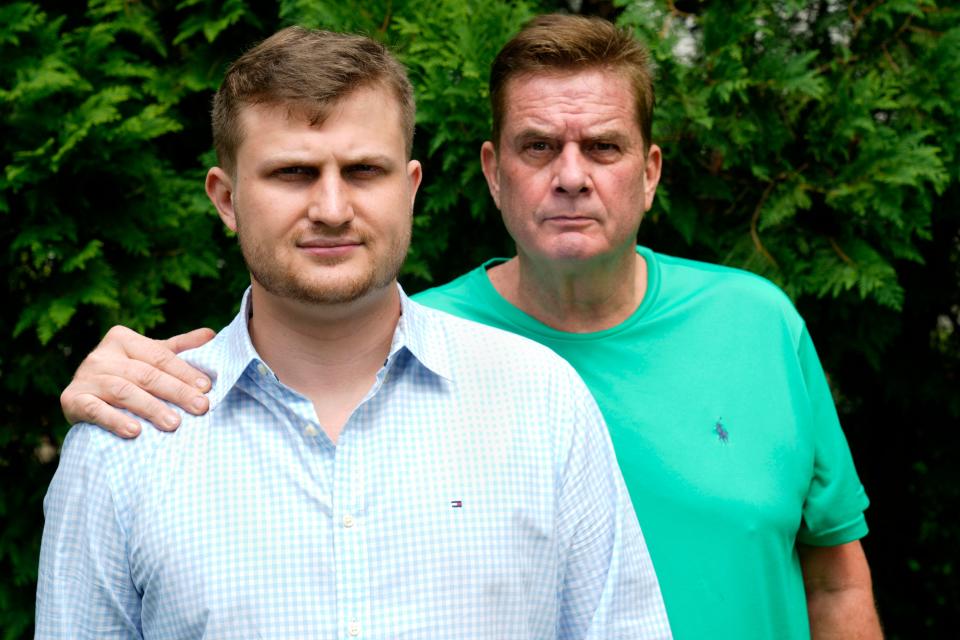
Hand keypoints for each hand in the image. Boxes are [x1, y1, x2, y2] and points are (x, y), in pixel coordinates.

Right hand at [60, 326, 216, 436]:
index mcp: (122, 338)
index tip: (207, 388)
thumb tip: (212, 334)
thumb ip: (179, 348)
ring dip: (151, 408)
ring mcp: (85, 377)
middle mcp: (101, 355)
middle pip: (146, 374)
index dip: (185, 372)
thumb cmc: (127, 376)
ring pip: (124, 391)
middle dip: (176, 392)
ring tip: (174, 424)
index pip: (160, 356)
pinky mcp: (72, 399)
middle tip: (200, 408)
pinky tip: (135, 432)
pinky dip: (115, 420)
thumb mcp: (151, 359)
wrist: (83, 400)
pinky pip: (95, 410)